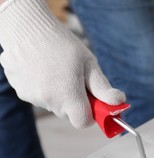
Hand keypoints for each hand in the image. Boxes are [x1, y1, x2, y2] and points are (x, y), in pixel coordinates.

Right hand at [0, 0, 124, 127]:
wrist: (26, 27)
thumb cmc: (61, 44)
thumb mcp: (89, 64)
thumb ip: (103, 88)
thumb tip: (119, 102)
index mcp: (68, 96)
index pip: (83, 122)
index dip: (91, 114)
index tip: (93, 100)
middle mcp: (49, 101)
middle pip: (69, 114)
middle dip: (76, 101)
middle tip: (75, 79)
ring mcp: (33, 98)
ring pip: (55, 105)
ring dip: (60, 94)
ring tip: (57, 70)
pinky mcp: (21, 92)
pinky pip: (40, 97)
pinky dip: (44, 88)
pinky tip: (43, 70)